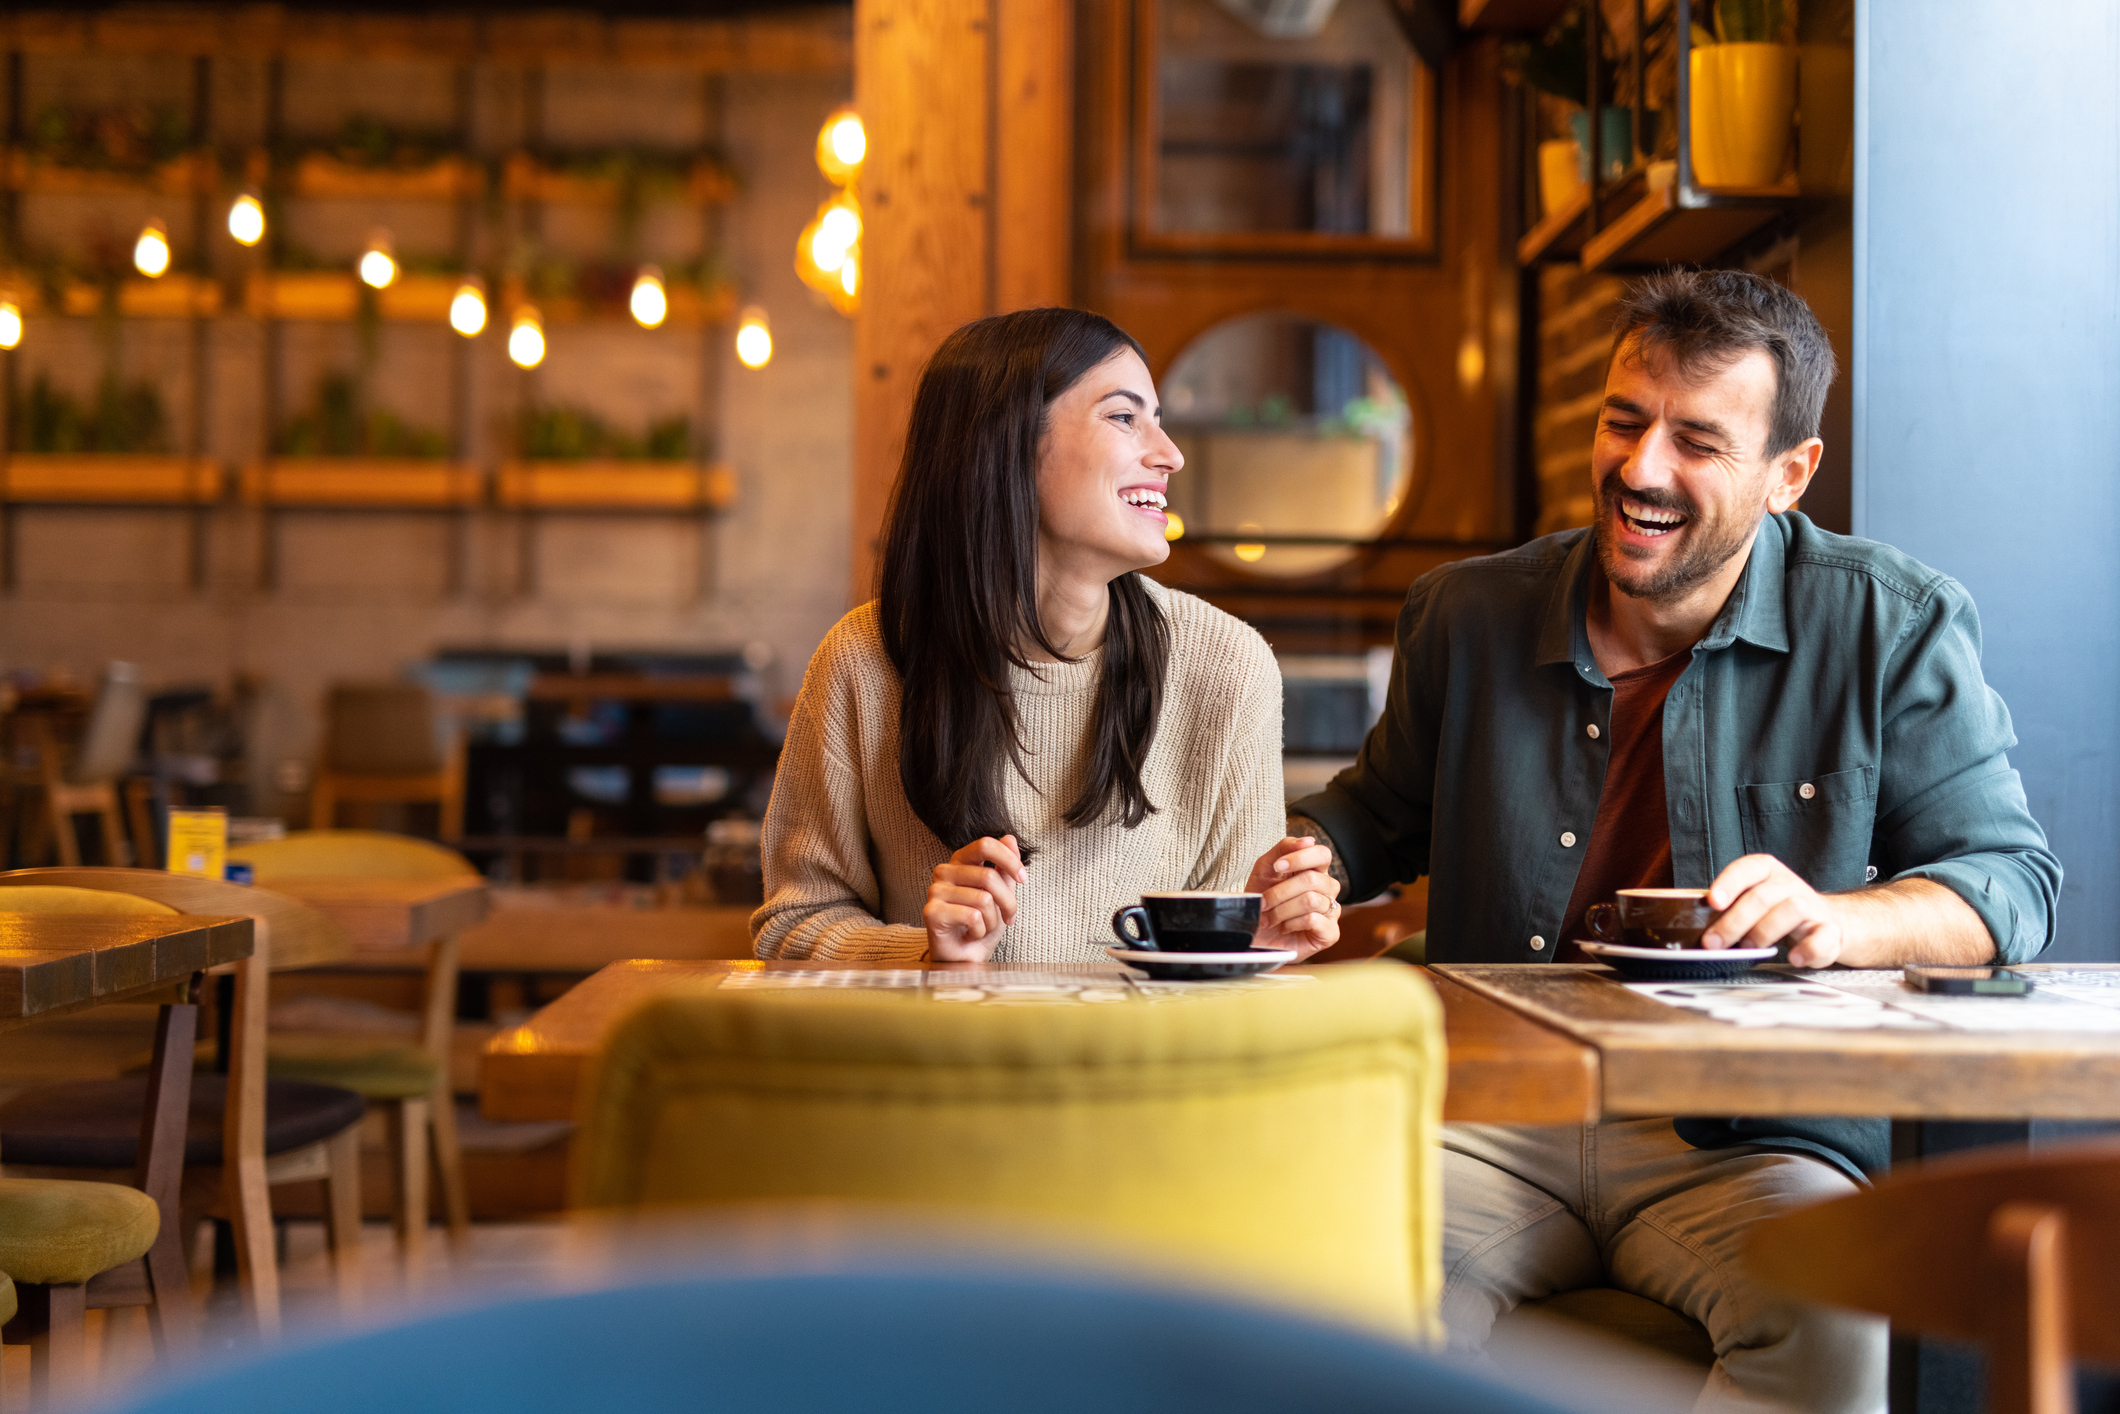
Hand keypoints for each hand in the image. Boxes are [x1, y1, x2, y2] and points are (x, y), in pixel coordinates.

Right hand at [923, 835, 1024, 961]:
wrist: (965, 958)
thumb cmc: (980, 925)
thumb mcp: (1000, 895)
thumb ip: (1004, 867)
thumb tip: (1010, 838)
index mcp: (959, 861)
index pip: (985, 845)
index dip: (1009, 860)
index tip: (1023, 878)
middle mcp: (944, 872)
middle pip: (989, 876)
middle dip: (1008, 902)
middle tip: (1008, 918)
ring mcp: (935, 891)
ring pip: (983, 899)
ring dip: (992, 920)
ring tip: (983, 928)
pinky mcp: (932, 912)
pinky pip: (972, 916)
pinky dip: (980, 931)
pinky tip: (972, 934)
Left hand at [1245, 836, 1341, 961]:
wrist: (1253, 931)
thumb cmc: (1262, 899)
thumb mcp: (1265, 868)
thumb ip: (1284, 849)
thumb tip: (1307, 841)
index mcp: (1315, 870)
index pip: (1322, 854)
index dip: (1300, 858)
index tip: (1277, 866)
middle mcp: (1327, 889)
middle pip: (1312, 879)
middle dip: (1280, 891)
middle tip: (1263, 902)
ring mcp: (1331, 911)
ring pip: (1311, 900)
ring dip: (1281, 910)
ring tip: (1269, 918)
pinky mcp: (1330, 933)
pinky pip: (1314, 920)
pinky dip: (1291, 923)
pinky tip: (1283, 927)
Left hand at [1702, 853, 1845, 967]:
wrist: (1827, 922)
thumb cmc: (1776, 912)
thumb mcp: (1751, 901)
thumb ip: (1727, 907)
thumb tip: (1690, 922)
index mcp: (1767, 872)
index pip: (1747, 869)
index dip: (1729, 883)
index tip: (1713, 902)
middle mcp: (1790, 885)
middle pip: (1762, 896)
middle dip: (1734, 921)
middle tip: (1714, 943)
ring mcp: (1812, 907)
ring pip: (1792, 910)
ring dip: (1765, 932)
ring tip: (1750, 947)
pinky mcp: (1829, 931)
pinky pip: (1822, 937)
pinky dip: (1807, 949)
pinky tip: (1792, 958)